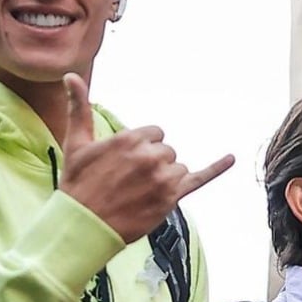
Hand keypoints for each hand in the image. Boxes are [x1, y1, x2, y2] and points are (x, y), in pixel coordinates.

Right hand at [59, 73, 234, 242]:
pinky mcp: (172, 198)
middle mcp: (150, 156)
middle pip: (166, 151)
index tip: (125, 164)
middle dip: (152, 163)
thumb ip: (79, 107)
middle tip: (129, 181)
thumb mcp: (77, 142)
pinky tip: (231, 158)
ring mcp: (163, 178)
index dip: (141, 148)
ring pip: (177, 167)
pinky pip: (200, 178)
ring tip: (140, 192)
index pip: (153, 134)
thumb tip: (70, 76)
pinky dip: (217, 168)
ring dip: (165, 177)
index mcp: (130, 139)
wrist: (83, 225)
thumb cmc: (78, 183)